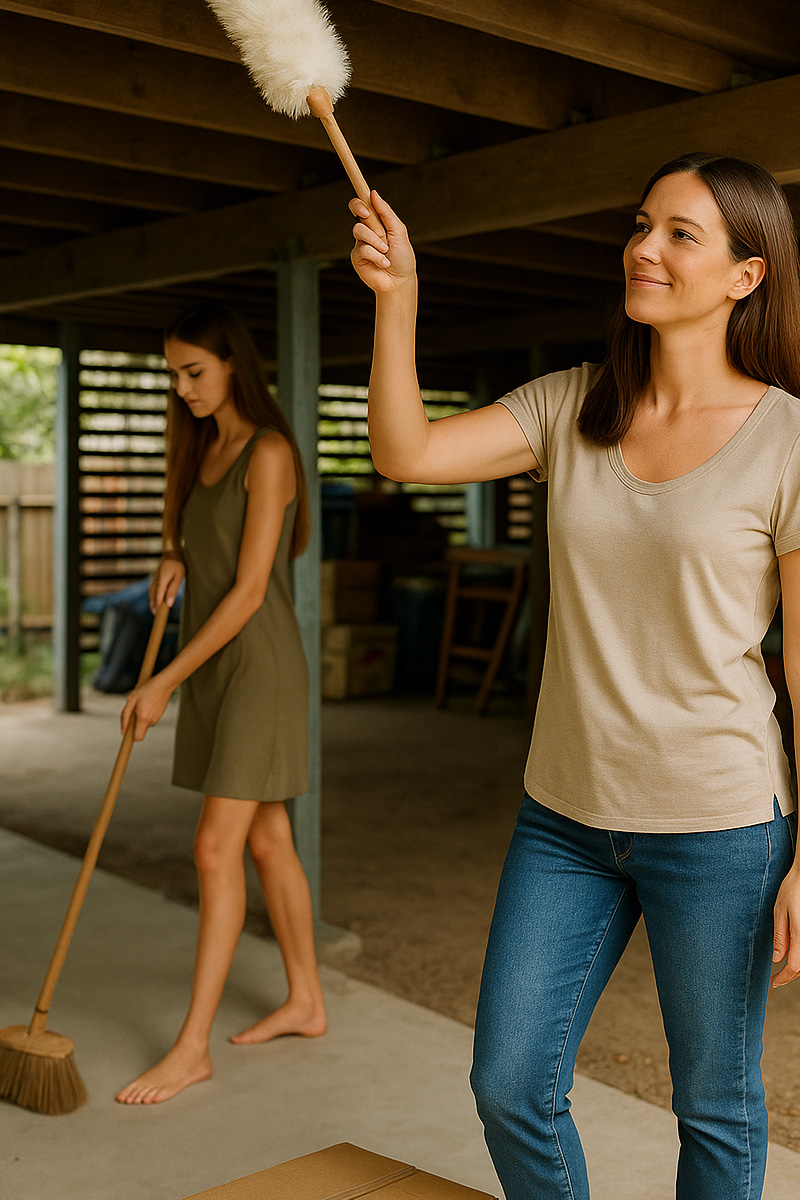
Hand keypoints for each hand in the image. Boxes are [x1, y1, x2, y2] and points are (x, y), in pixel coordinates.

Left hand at [121, 673, 173, 742]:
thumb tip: (123, 731)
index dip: (132, 738)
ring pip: (145, 723)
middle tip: (135, 710)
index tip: (127, 737)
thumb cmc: (146, 690)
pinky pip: (149, 719)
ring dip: (141, 717)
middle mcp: (151, 721)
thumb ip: (124, 717)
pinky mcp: (160, 716)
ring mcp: (157, 719)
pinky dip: (146, 714)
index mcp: (143, 718)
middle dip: (135, 723)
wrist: (163, 684)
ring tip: (143, 704)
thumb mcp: (131, 700)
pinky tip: (148, 703)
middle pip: (140, 729)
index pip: (138, 738)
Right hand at [150, 556, 184, 613]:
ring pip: (152, 592)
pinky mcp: (156, 577)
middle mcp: (156, 581)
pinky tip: (154, 599)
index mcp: (161, 581)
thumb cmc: (178, 565)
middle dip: (154, 605)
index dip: (158, 606)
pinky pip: (152, 588)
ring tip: (154, 610)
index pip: (158, 597)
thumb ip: (173, 590)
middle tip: (156, 615)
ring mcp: (155, 578)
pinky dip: (152, 595)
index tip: (159, 615)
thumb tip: (168, 603)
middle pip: (153, 596)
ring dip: (152, 601)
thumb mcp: (179, 577)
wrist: (172, 553)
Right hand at [350, 190, 415, 295]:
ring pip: (359, 230)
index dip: (361, 200)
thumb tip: (374, 193)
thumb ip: (386, 213)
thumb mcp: (399, 232)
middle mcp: (367, 231)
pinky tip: (384, 262)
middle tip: (367, 216)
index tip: (366, 202)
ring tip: (386, 251)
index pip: (364, 205)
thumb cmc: (402, 257)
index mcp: (378, 222)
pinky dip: (376, 255)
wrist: (400, 281)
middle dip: (359, 208)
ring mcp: (361, 243)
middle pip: (355, 210)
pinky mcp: (357, 257)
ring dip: (375, 240)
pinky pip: (362, 249)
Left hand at [772, 862, 799, 985]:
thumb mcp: (780, 910)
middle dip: (789, 976)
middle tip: (776, 979)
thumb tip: (777, 959)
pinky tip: (793, 955)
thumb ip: (780, 936)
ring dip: (797, 968)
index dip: (783, 978)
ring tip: (783, 970)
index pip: (794, 967)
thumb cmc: (793, 888)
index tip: (773, 983)